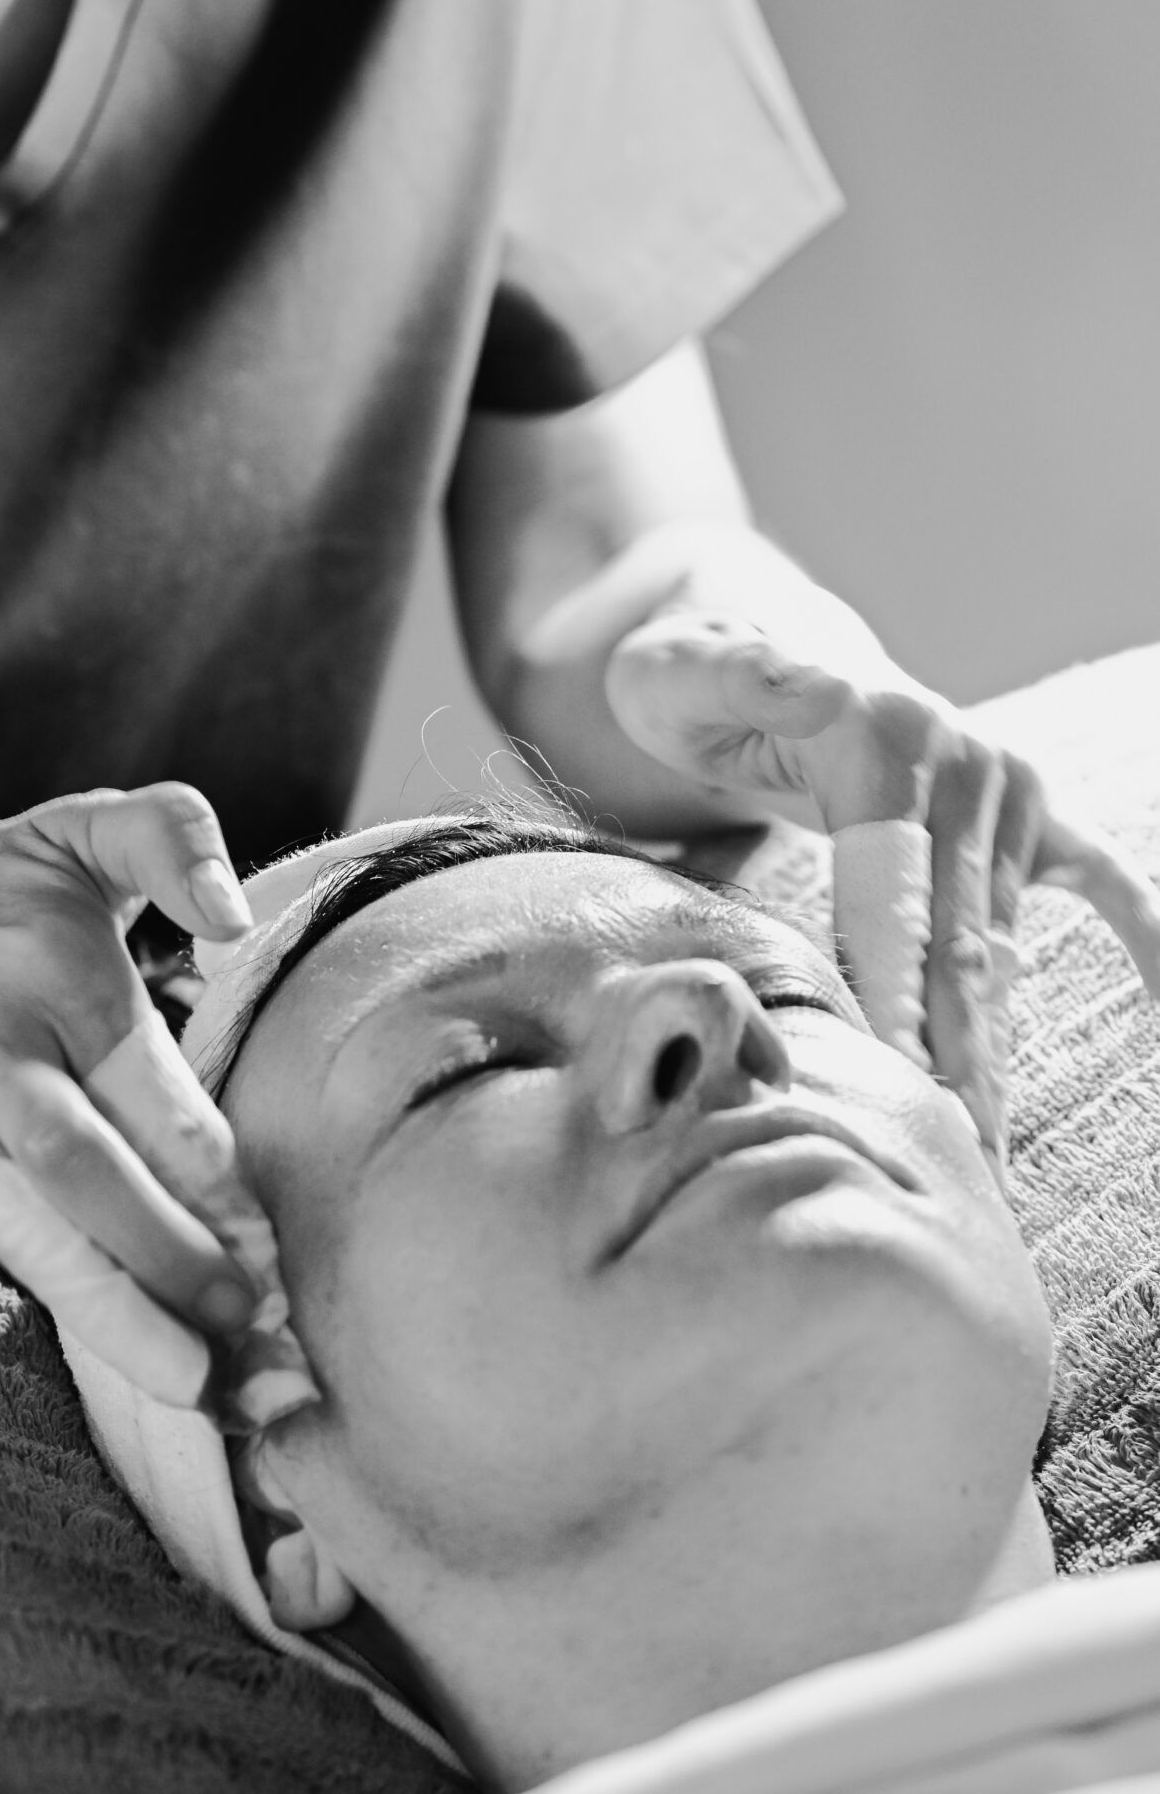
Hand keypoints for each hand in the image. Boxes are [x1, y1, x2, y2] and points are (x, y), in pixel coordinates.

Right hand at [0, 784, 292, 1400]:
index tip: (277, 1259)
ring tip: (174, 1377)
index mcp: (62, 971)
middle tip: (246, 1336)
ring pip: (4, 1202)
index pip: (156, 1095)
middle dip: (167, 1256)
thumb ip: (171, 837)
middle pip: (83, 1163)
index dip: (219, 1183)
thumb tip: (231, 919)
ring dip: (86, 1294)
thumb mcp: (77, 833)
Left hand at [607, 611, 1159, 1148]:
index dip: (892, 1004)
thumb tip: (819, 689)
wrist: (741, 625)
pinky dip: (1145, 937)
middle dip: (955, 1063)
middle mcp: (963, 760)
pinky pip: (1103, 878)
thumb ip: (739, 682)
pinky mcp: (1023, 806)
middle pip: (961, 942)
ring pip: (1000, 946)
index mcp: (884, 739)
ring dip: (996, 1053)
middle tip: (954, 1167)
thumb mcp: (680, 670)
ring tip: (988, 1157)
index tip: (895, 1092)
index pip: (896, 901)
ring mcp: (1004, 785)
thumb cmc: (686, 675)